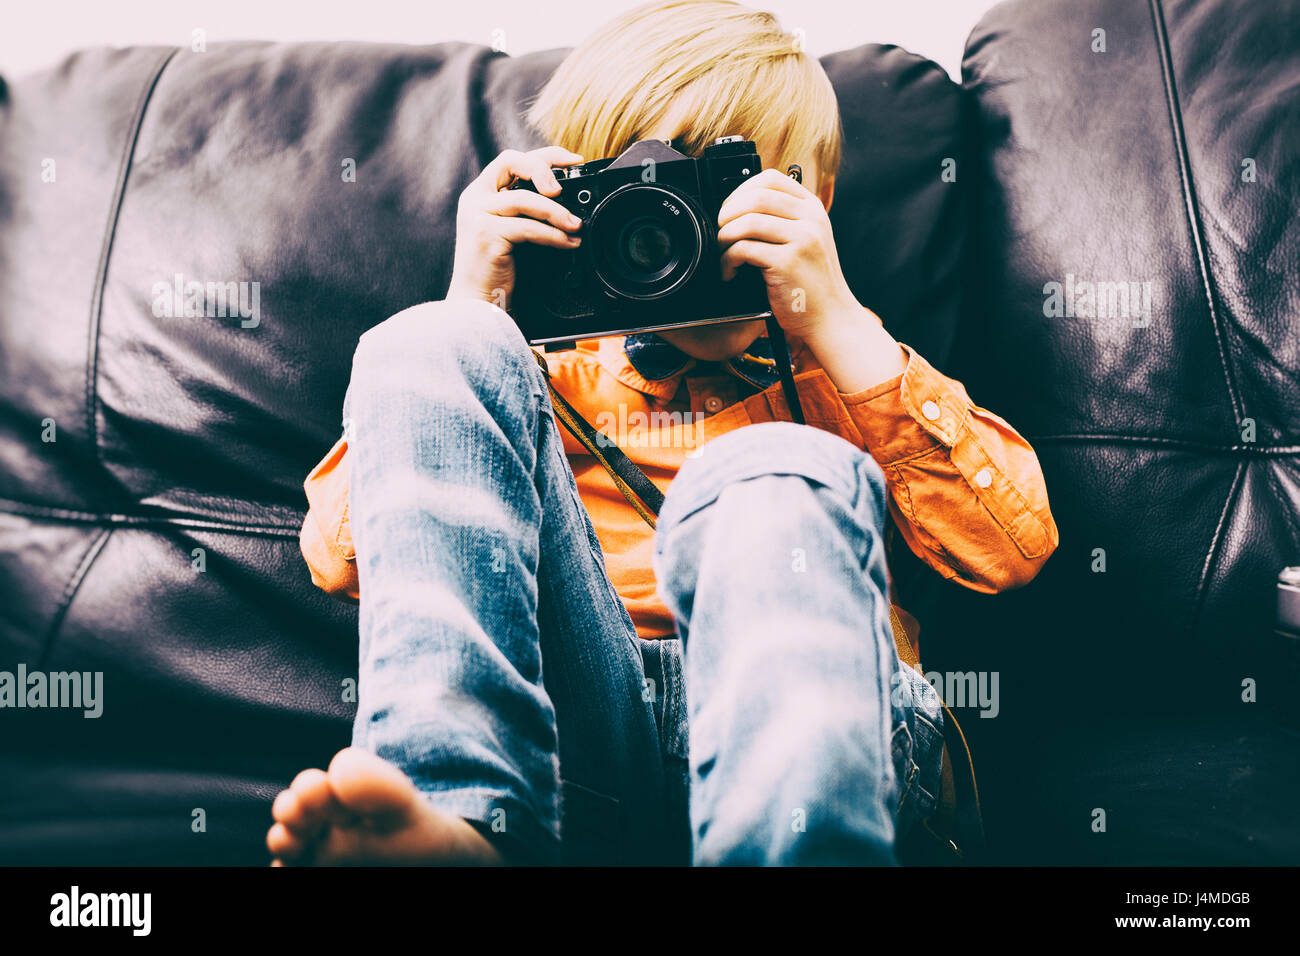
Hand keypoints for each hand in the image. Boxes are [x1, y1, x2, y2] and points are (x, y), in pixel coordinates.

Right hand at [446, 146, 584, 307]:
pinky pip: (527, 228)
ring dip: (556, 211)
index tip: (572, 160)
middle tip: (566, 192)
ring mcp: (477, 216)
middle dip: (544, 170)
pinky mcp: (485, 235)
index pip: (512, 158)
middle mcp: (474, 198)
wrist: (478, 301)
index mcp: (481, 192)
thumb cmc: (498, 268)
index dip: (544, 155)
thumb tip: (567, 196)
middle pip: (512, 162)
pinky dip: (552, 235)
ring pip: (524, 198)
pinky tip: (568, 243)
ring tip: (577, 226)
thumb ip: (528, 208)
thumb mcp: (512, 229)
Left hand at [716, 168, 906, 390]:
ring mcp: (802, 239)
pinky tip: (729, 273)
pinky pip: (744, 249)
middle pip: (755, 197)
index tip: (729, 211)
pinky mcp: (788, 262)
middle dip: (727, 214)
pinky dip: (727, 261)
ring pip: (747, 221)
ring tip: (722, 255)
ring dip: (724, 238)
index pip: (770, 179)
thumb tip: (737, 207)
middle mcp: (811, 219)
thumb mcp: (806, 241)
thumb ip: (783, 221)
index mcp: (813, 208)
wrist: (831, 318)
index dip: (740, 191)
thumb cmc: (811, 284)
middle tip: (719, 233)